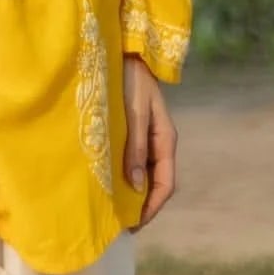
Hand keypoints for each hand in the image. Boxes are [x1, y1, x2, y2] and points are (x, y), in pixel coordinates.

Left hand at [122, 55, 177, 228]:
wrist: (126, 50)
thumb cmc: (130, 79)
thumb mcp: (134, 112)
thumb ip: (135, 147)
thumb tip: (135, 186)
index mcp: (166, 139)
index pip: (165, 184)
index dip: (151, 207)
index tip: (134, 224)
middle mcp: (159, 142)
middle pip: (155, 182)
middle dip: (141, 204)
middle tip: (119, 222)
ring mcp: (147, 136)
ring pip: (143, 173)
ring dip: (131, 191)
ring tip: (112, 207)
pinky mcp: (133, 130)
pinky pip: (132, 160)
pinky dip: (123, 174)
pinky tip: (108, 181)